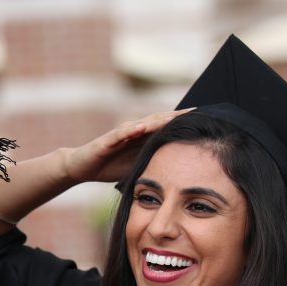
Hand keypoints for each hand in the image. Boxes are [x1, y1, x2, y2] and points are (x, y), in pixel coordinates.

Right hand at [62, 109, 191, 184]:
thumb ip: (154, 164)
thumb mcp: (137, 167)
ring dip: (158, 120)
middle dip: (177, 116)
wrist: (81, 168)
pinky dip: (130, 130)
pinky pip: (119, 134)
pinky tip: (141, 128)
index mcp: (142, 138)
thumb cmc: (110, 167)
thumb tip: (178, 173)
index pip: (166, 128)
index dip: (183, 123)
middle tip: (197, 112)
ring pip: (141, 124)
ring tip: (175, 117)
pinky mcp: (106, 141)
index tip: (205, 120)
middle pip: (158, 121)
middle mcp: (133, 132)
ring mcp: (120, 135)